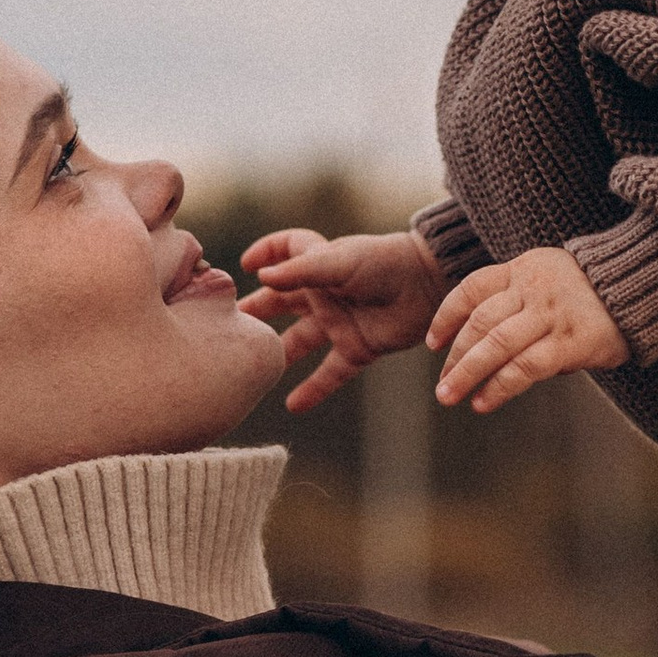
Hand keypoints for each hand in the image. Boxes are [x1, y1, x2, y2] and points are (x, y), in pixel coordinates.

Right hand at [245, 226, 446, 410]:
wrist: (430, 286)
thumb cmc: (384, 263)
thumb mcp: (339, 261)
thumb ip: (300, 271)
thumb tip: (262, 277)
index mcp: (319, 264)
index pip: (285, 251)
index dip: (266, 253)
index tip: (245, 266)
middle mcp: (325, 294)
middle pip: (282, 302)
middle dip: (257, 312)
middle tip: (227, 326)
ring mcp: (339, 323)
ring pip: (300, 342)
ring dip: (278, 354)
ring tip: (250, 370)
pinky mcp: (357, 348)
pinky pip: (330, 373)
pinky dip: (313, 389)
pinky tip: (292, 405)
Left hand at [427, 245, 630, 412]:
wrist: (645, 285)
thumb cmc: (593, 292)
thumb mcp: (549, 280)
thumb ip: (518, 305)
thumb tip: (484, 348)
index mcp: (523, 269)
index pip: (471, 289)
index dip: (447, 316)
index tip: (433, 342)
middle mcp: (533, 288)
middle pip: (480, 322)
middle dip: (455, 357)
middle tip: (442, 386)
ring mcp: (551, 313)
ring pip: (496, 344)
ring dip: (467, 373)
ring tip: (449, 397)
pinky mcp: (571, 340)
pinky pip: (526, 365)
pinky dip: (500, 386)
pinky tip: (484, 402)